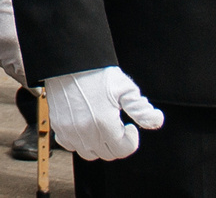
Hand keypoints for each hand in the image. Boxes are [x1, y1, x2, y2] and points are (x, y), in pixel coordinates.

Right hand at [43, 66, 161, 162]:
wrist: (69, 61)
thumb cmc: (96, 73)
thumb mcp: (125, 88)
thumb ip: (141, 109)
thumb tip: (157, 120)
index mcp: (105, 124)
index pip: (123, 150)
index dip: (132, 141)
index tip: (130, 127)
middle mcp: (87, 131)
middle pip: (107, 154)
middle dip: (117, 143)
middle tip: (117, 126)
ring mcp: (70, 130)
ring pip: (88, 153)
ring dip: (98, 145)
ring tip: (101, 129)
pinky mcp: (58, 125)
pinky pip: (69, 145)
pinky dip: (78, 142)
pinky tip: (84, 129)